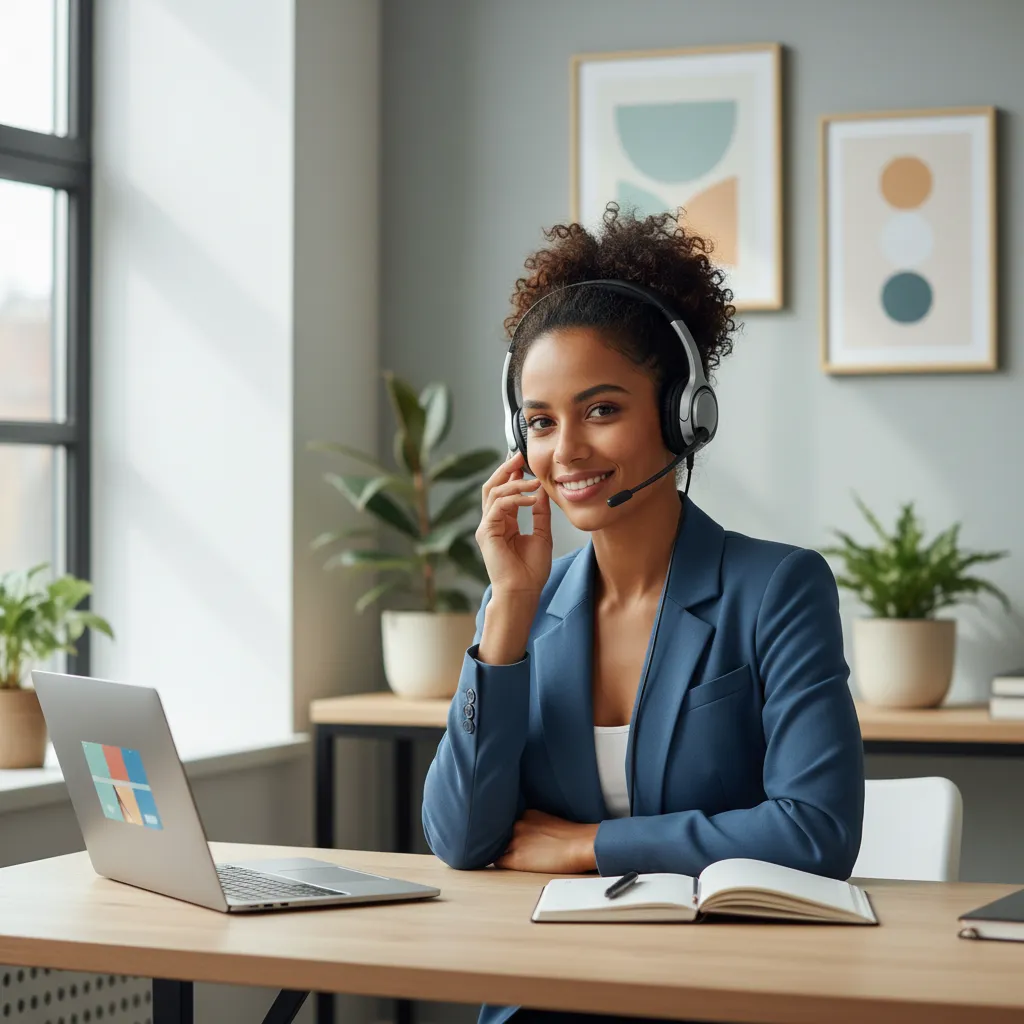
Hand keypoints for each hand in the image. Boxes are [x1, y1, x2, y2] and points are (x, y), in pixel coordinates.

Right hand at [475, 451, 552, 599]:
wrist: (523, 592)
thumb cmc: (531, 571)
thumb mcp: (542, 535)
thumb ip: (540, 513)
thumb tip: (542, 491)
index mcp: (504, 523)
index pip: (504, 491)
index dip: (512, 474)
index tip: (524, 460)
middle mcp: (492, 522)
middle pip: (492, 486)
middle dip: (506, 469)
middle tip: (520, 456)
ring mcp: (487, 527)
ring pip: (493, 493)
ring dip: (514, 483)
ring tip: (533, 480)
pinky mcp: (487, 532)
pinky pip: (498, 507)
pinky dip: (514, 499)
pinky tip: (530, 498)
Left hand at [494, 809, 598, 873]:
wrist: (582, 844)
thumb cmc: (574, 837)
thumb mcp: (550, 822)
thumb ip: (535, 826)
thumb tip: (530, 837)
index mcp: (527, 814)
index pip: (507, 823)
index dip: (508, 833)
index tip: (512, 839)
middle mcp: (518, 824)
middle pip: (500, 834)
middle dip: (503, 841)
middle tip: (510, 849)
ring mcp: (516, 840)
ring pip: (496, 847)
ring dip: (500, 852)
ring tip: (506, 858)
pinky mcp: (517, 858)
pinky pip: (498, 861)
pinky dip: (499, 863)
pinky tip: (506, 865)